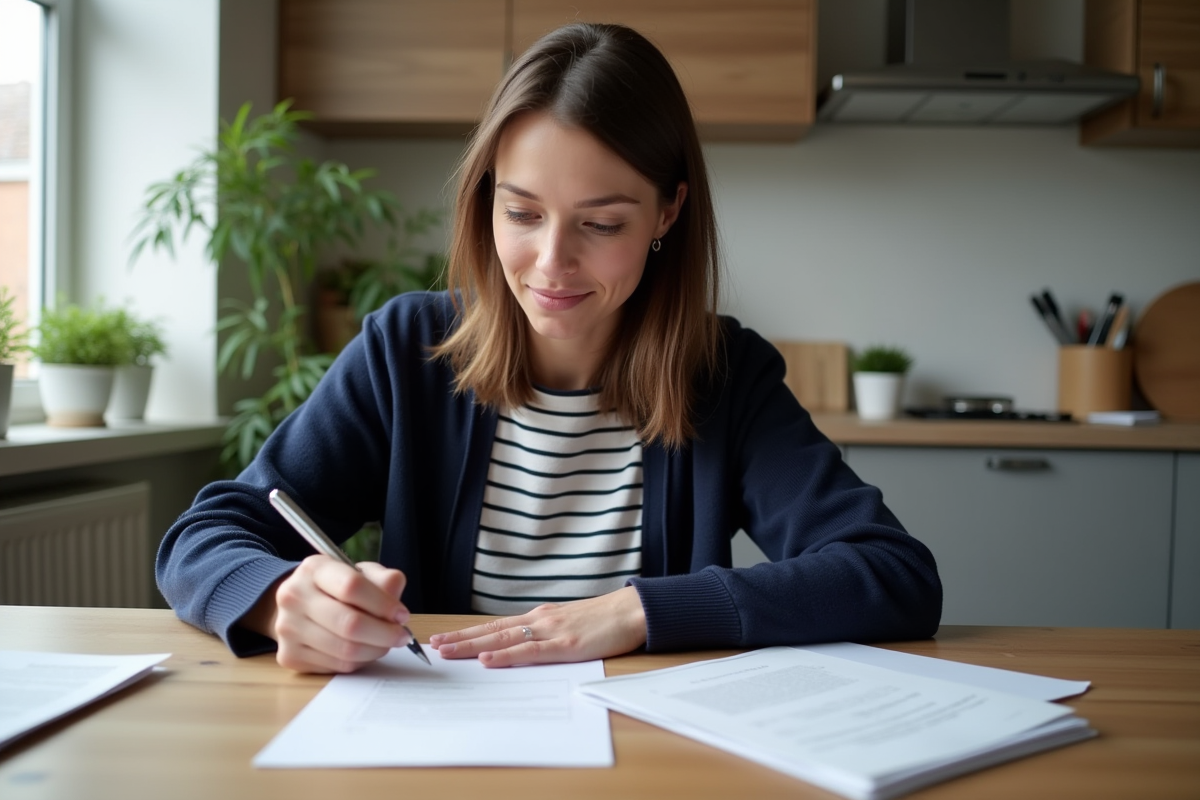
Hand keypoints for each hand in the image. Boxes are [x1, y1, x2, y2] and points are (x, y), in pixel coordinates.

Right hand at [250, 555, 413, 673]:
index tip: (402, 614)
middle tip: (402, 636)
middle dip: (385, 634)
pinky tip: (365, 650)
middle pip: (349, 624)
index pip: (352, 586)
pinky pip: (337, 665)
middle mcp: (294, 596)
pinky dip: (360, 661)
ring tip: (386, 643)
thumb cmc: (338, 588)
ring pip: (345, 650)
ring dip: (375, 650)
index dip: (383, 604)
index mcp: (314, 568)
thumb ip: (383, 581)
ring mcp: (288, 628)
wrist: (299, 605)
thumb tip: (395, 603)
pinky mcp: (290, 656)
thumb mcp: (362, 573)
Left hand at [429, 586, 646, 667]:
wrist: (634, 610)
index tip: (444, 638)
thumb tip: (525, 646)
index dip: (468, 633)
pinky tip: (488, 659)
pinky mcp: (567, 646)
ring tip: (448, 651)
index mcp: (540, 617)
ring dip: (473, 645)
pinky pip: (531, 652)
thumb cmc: (606, 620)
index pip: (496, 626)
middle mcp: (540, 620)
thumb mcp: (570, 624)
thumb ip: (548, 634)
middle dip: (461, 639)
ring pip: (504, 639)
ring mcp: (552, 632)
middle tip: (433, 646)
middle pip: (492, 631)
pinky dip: (506, 656)